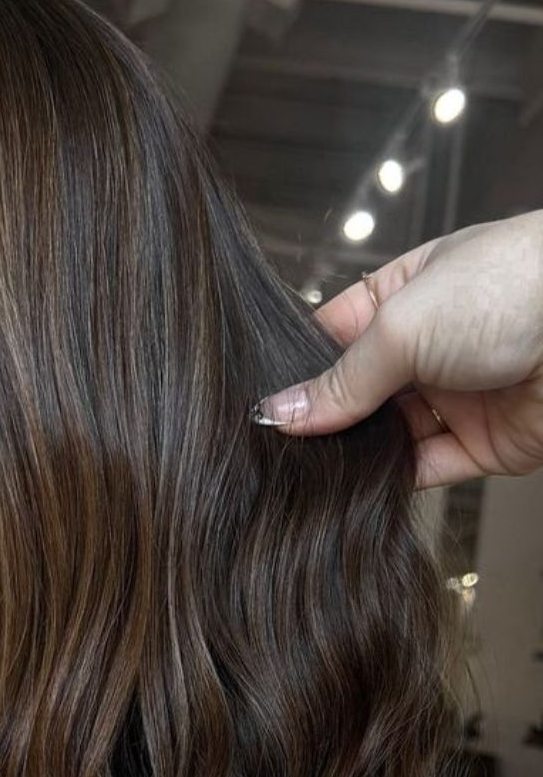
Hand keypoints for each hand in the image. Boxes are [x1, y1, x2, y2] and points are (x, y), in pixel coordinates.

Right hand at [253, 208, 542, 489]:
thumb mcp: (404, 324)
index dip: (299, 370)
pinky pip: (425, 470)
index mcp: (407, 293)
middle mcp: (431, 345)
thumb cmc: (514, 287)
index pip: (335, 336)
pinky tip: (357, 489)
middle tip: (276, 449)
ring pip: (388, 436)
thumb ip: (343, 379)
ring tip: (309, 474)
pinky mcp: (482, 445)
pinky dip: (391, 482)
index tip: (262, 406)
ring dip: (355, 456)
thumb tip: (283, 412)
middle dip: (324, 420)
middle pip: (359, 392)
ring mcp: (456, 395)